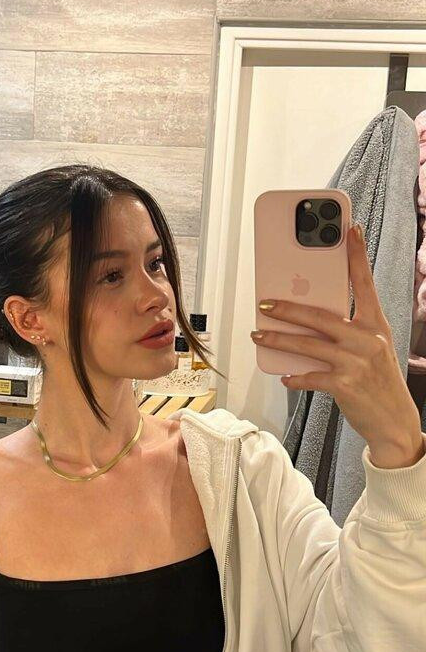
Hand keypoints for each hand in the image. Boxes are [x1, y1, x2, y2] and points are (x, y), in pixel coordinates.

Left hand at [250, 222, 422, 454]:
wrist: (394, 420)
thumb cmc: (378, 381)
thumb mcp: (372, 349)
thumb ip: (349, 332)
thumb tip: (311, 323)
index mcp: (376, 325)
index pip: (365, 284)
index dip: (357, 256)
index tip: (349, 231)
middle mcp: (367, 339)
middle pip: (319, 315)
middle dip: (287, 308)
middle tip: (265, 303)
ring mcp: (355, 362)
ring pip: (307, 345)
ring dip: (278, 339)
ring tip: (258, 334)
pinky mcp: (344, 384)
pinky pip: (310, 376)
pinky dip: (294, 376)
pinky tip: (284, 375)